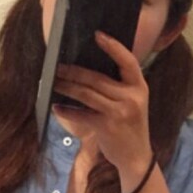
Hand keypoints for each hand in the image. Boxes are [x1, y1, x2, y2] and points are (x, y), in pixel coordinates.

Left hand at [53, 31, 153, 188]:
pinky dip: (66, 111)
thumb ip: (119, 87)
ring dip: (66, 87)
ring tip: (53, 82)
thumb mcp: (133, 103)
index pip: (128, 61)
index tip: (97, 35)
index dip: (113, 46)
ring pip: (86, 94)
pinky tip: (56, 107)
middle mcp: (131, 97)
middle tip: (57, 66)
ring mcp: (119, 112)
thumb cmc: (129, 126)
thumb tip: (88, 71)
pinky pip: (81, 114)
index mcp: (139, 86)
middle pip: (97, 78)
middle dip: (74, 71)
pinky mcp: (107, 126)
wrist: (136, 157)